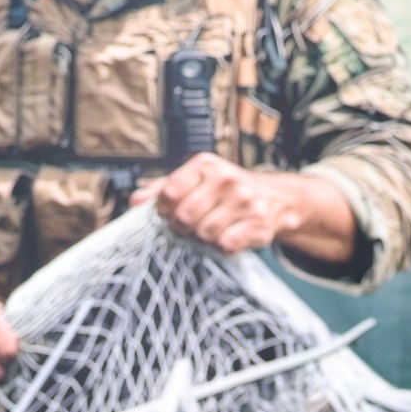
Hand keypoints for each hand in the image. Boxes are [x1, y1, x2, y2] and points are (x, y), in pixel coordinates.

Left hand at [133, 154, 306, 255]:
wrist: (276, 197)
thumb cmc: (226, 191)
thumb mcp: (196, 181)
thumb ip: (163, 190)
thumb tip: (134, 202)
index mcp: (205, 165)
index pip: (169, 193)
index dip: (164, 210)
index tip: (170, 212)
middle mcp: (226, 179)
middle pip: (184, 217)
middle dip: (182, 227)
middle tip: (189, 226)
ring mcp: (244, 201)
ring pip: (204, 233)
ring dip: (203, 238)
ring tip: (210, 230)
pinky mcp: (258, 223)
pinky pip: (227, 244)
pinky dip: (222, 246)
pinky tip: (227, 237)